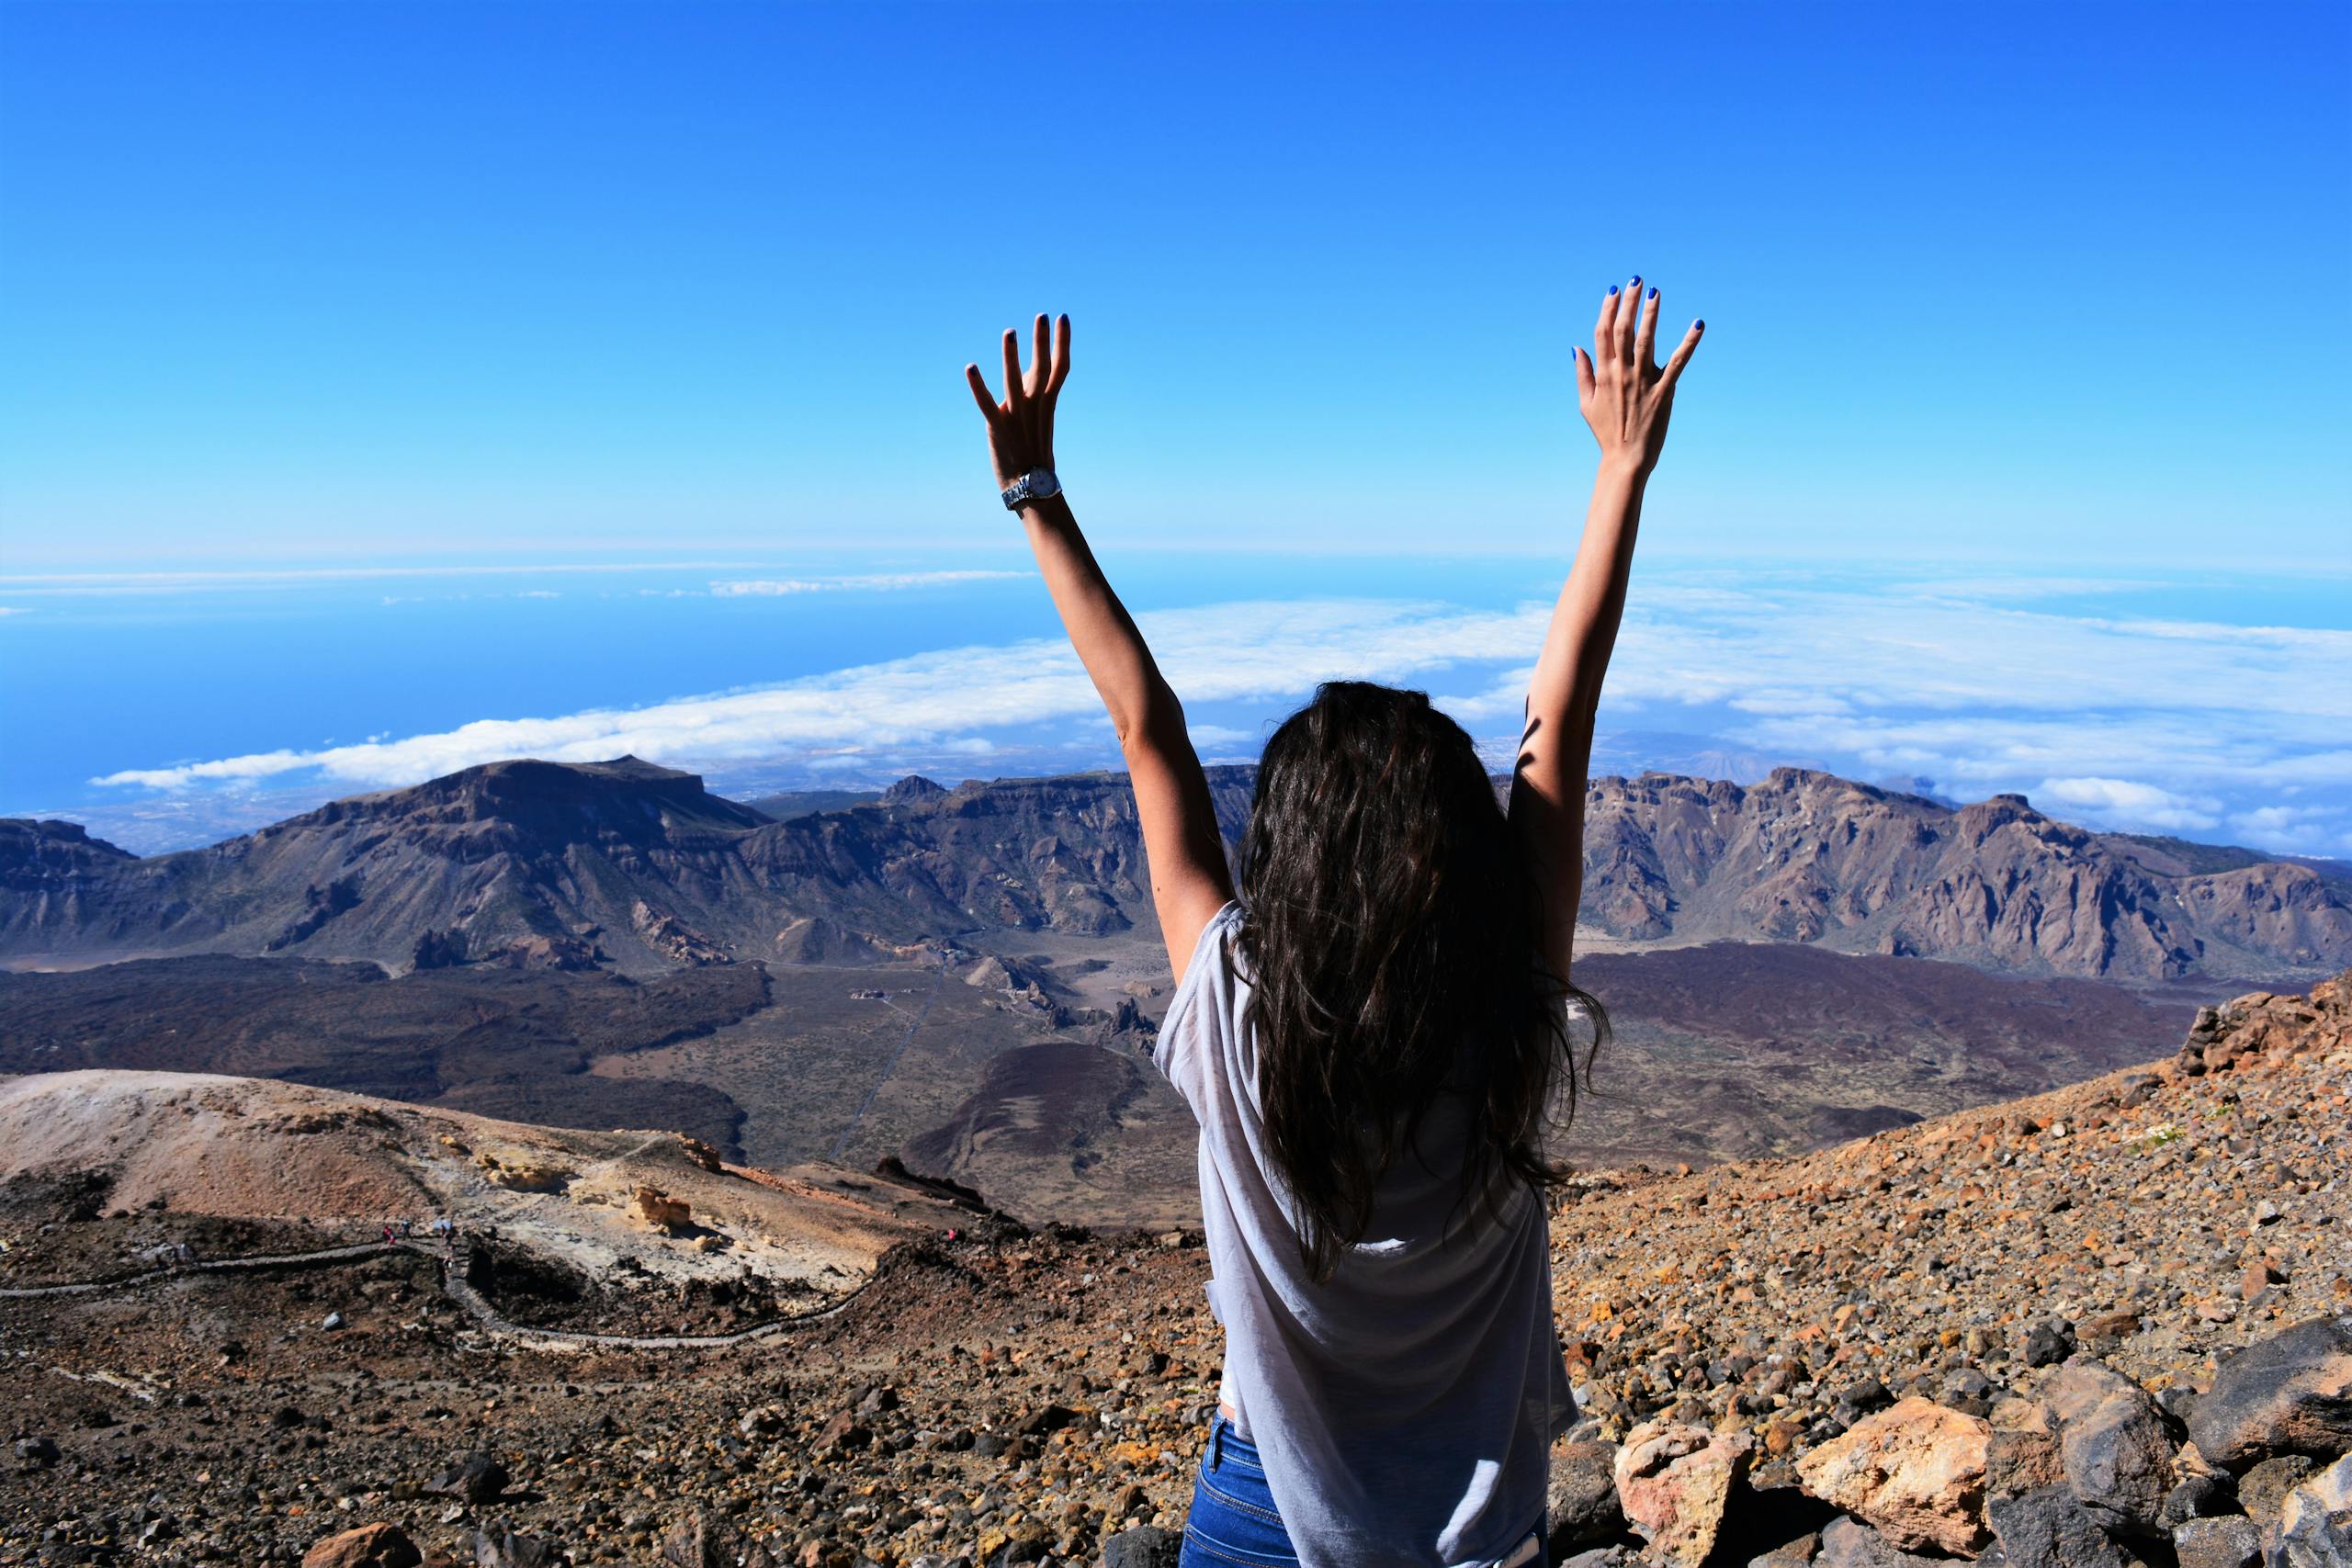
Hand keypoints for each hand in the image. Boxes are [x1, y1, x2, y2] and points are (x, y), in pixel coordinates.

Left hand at [964, 313, 1071, 492]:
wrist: (1031, 488)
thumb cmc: (1033, 451)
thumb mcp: (1038, 417)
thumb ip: (1033, 390)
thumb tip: (1026, 366)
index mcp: (1047, 403)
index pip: (1060, 367)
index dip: (1062, 342)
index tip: (1063, 317)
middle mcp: (1035, 407)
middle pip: (1041, 370)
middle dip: (1042, 342)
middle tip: (1042, 316)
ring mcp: (1017, 418)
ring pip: (1014, 383)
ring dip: (1011, 358)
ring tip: (1010, 333)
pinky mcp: (998, 429)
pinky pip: (987, 405)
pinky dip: (978, 387)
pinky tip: (971, 367)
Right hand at [1576, 277, 1701, 475]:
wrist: (1625, 459)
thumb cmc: (1606, 432)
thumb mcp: (1586, 403)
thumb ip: (1583, 373)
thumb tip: (1577, 347)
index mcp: (1603, 374)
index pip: (1604, 333)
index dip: (1608, 310)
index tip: (1614, 291)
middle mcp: (1622, 373)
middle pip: (1624, 330)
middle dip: (1629, 303)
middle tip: (1636, 280)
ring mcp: (1643, 381)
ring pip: (1647, 340)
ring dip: (1651, 314)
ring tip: (1655, 292)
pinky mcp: (1664, 391)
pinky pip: (1679, 362)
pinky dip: (1689, 343)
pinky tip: (1698, 324)